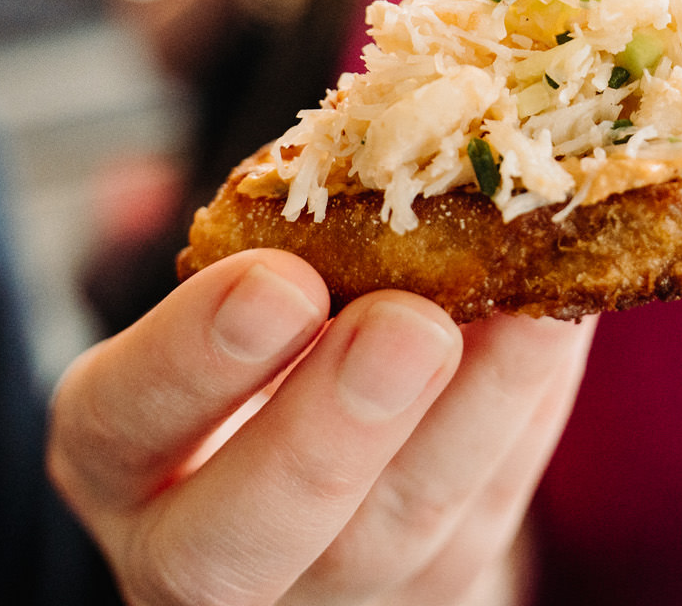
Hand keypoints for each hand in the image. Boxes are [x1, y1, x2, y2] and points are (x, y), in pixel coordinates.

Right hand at [49, 250, 592, 605]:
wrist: (336, 443)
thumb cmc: (269, 331)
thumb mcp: (235, 275)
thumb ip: (286, 228)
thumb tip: (395, 123)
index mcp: (120, 449)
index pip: (118, 420)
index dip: (190, 357)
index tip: (275, 280)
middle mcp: (199, 544)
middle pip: (242, 538)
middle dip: (329, 430)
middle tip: (408, 326)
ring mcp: (328, 585)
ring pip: (396, 535)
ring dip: (473, 413)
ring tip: (530, 308)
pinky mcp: (437, 582)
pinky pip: (489, 509)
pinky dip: (530, 409)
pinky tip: (563, 319)